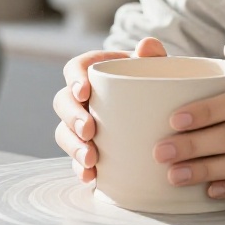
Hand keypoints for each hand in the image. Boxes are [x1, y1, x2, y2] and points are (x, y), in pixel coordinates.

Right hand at [52, 37, 167, 182]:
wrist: (162, 109)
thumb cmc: (153, 82)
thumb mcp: (156, 67)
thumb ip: (153, 56)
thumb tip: (147, 47)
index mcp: (93, 71)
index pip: (73, 68)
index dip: (74, 79)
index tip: (84, 92)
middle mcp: (81, 97)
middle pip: (63, 102)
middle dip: (72, 117)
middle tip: (89, 130)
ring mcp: (81, 124)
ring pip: (63, 132)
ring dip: (73, 146)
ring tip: (90, 159)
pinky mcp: (86, 147)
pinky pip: (74, 158)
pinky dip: (79, 168)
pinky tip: (90, 177)